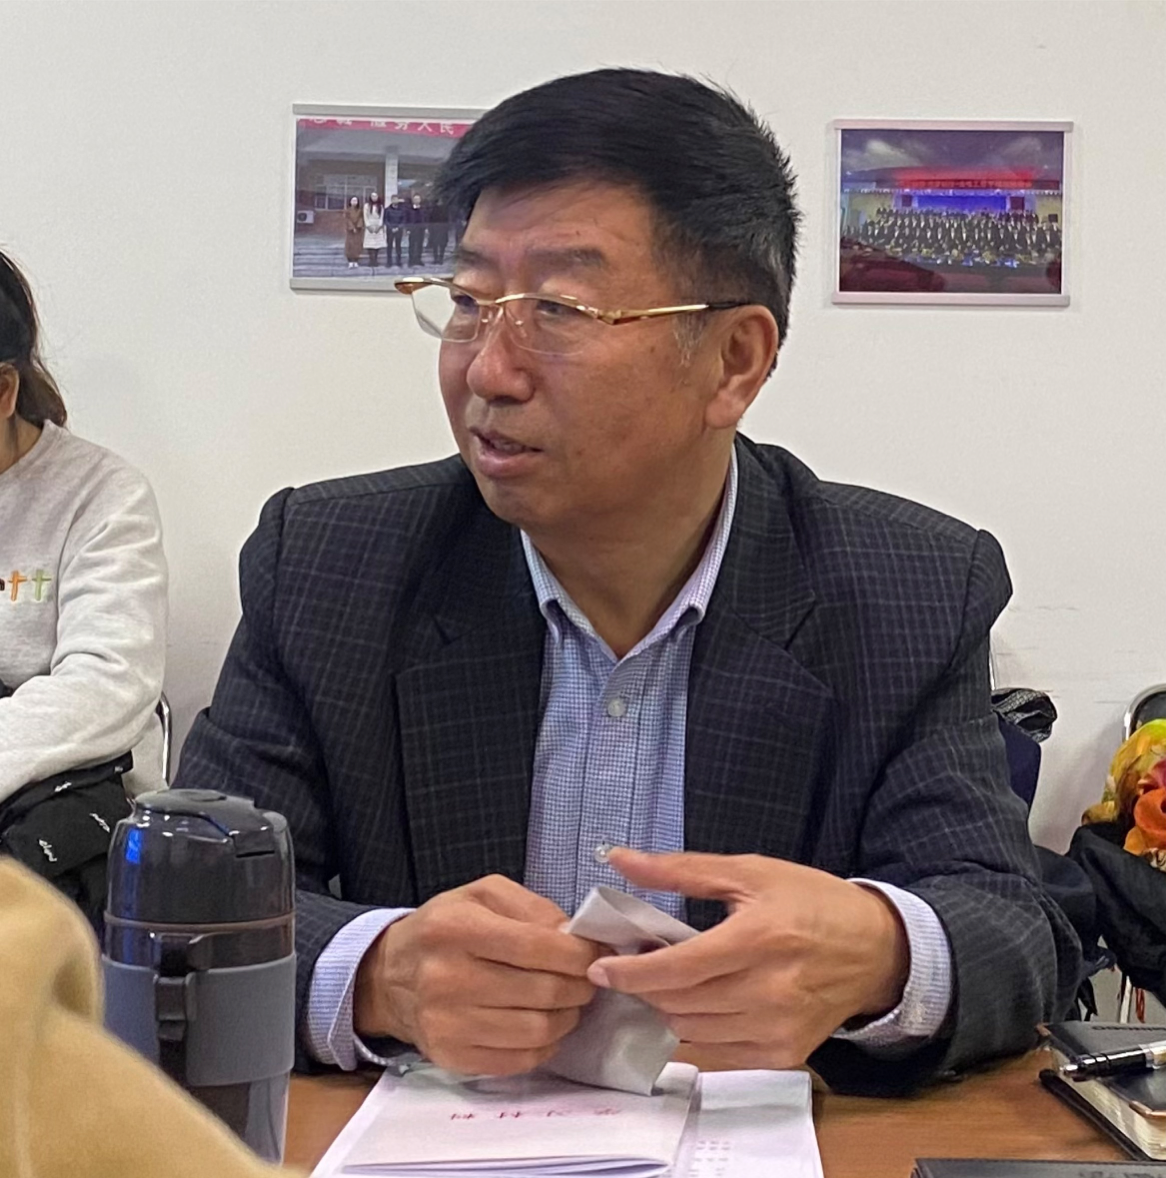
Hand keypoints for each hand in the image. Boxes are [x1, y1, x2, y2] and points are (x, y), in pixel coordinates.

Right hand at [354, 875, 603, 1075]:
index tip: (596, 954)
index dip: (578, 954)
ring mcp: (446, 1023)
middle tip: (587, 979)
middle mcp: (447, 978)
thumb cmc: (446, 927)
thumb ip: (532, 908)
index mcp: (456, 929)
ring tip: (568, 1002)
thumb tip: (574, 938)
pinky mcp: (451, 1057)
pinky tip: (544, 1025)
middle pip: (541, 991)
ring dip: (566, 1018)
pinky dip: (544, 1046)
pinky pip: (518, 1060)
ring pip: (535, 1030)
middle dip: (579, 986)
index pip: (535, 946)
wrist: (390, 975)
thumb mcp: (483, 895)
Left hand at [587, 849, 909, 1069]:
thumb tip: (621, 859)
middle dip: (644, 985)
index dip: (632, 972)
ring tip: (663, 980)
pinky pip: (717, 1052)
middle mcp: (768, 991)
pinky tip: (694, 1004)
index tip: (600, 968)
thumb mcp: (749, 872)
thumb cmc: (811, 902)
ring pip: (692, 1030)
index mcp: (758, 939)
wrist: (876, 949)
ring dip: (666, 1007)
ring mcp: (777, 1028)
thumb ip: (680, 870)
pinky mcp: (783, 1054)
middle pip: (679, 1001)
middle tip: (630, 963)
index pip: (678, 968)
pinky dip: (695, 1030)